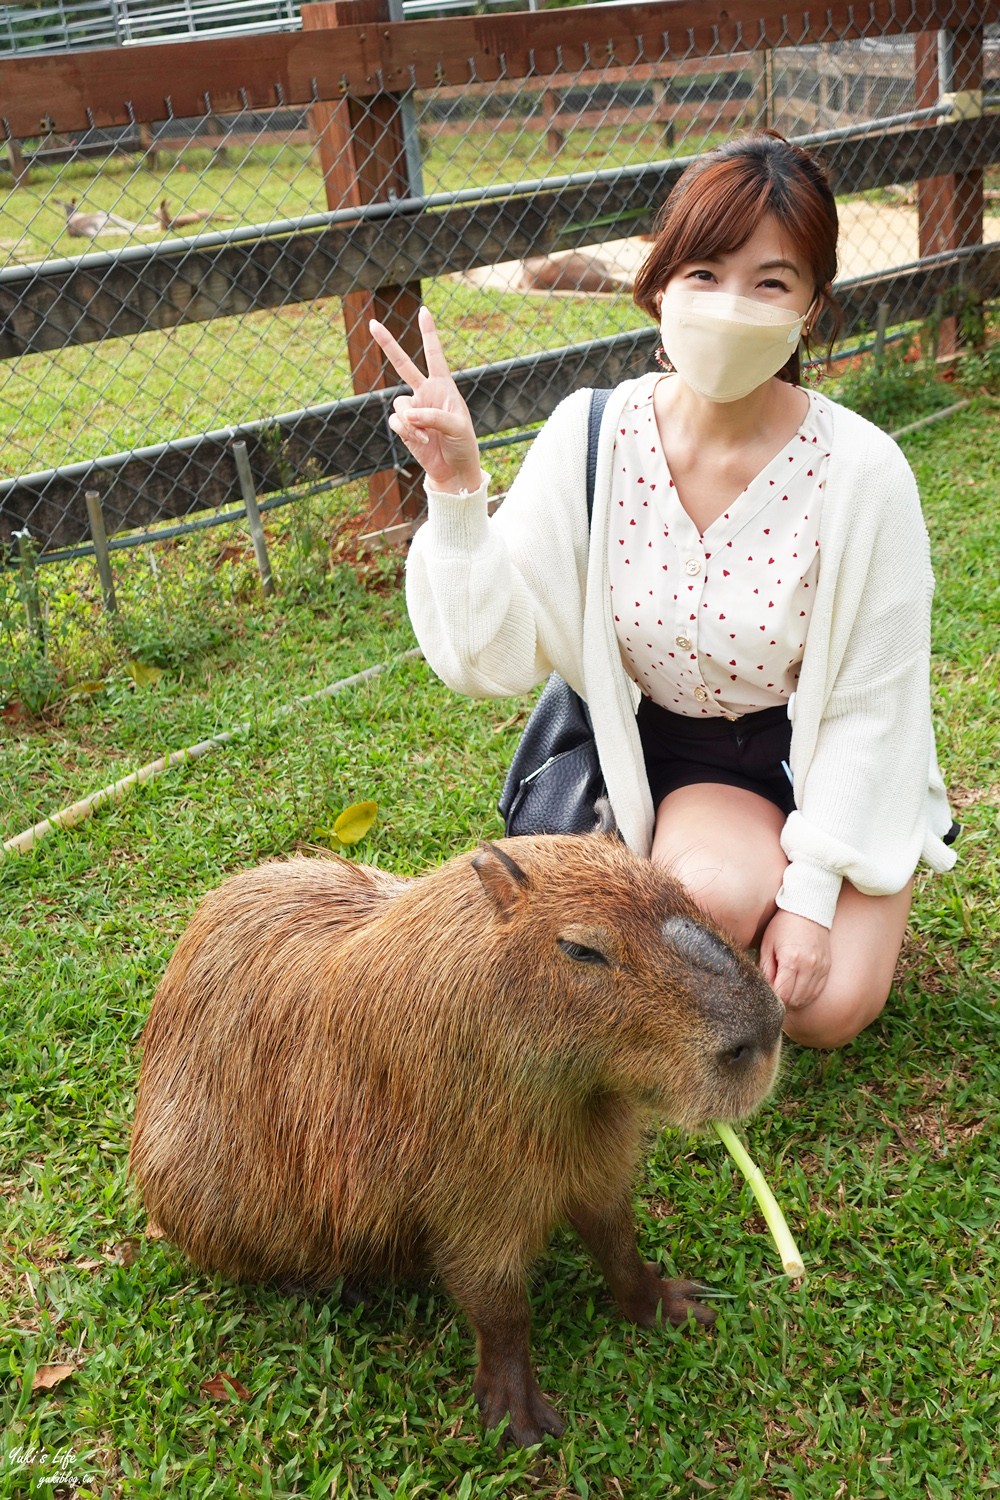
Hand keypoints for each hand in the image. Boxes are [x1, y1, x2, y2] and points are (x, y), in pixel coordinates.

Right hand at [369, 306, 482, 492]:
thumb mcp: (457, 426)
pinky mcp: (404, 427)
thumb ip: (433, 416)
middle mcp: (425, 392)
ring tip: (429, 435)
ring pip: (400, 404)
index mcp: (443, 386)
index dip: (428, 333)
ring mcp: (413, 409)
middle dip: (388, 344)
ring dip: (414, 422)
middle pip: (402, 364)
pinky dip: (409, 432)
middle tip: (372, 323)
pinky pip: (397, 422)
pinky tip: (422, 441)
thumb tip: (408, 414)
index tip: (424, 311)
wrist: (453, 469)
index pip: (434, 355)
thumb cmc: (462, 444)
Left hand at [759, 909, 830, 1010]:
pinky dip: (807, 995)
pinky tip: (797, 989)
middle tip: (774, 995)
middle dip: (783, 1002)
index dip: (773, 1000)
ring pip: (808, 998)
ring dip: (795, 1000)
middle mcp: (810, 966)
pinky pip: (818, 991)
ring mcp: (821, 968)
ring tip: (785, 992)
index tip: (766, 997)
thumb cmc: (783, 925)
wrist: (808, 908)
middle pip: (796, 1000)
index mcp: (792, 960)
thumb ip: (765, 969)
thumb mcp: (768, 944)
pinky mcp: (827, 967)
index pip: (783, 994)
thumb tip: (765, 990)